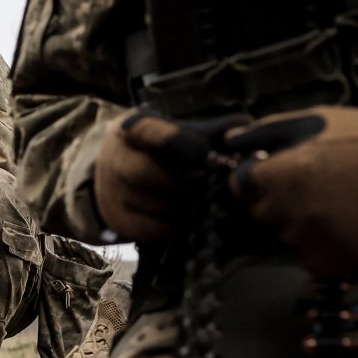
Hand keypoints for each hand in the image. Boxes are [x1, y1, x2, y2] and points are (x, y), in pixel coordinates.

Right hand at [94, 109, 249, 240]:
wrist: (120, 178)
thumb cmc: (161, 152)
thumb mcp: (180, 133)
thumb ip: (213, 131)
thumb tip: (244, 135)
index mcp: (131, 129)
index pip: (145, 130)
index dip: (174, 140)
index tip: (201, 151)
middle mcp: (115, 159)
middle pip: (145, 172)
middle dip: (182, 180)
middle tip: (203, 180)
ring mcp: (113, 192)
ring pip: (154, 204)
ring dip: (183, 205)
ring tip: (196, 198)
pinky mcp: (119, 220)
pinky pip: (154, 228)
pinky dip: (175, 225)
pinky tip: (184, 216)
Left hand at [227, 106, 357, 277]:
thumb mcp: (312, 120)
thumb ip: (264, 134)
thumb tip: (229, 144)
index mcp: (278, 178)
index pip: (240, 189)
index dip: (260, 178)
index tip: (281, 170)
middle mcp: (291, 215)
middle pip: (266, 216)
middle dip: (283, 202)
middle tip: (321, 183)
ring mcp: (317, 243)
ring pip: (292, 239)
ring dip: (308, 226)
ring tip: (342, 201)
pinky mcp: (340, 262)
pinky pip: (319, 260)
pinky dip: (330, 247)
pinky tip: (352, 223)